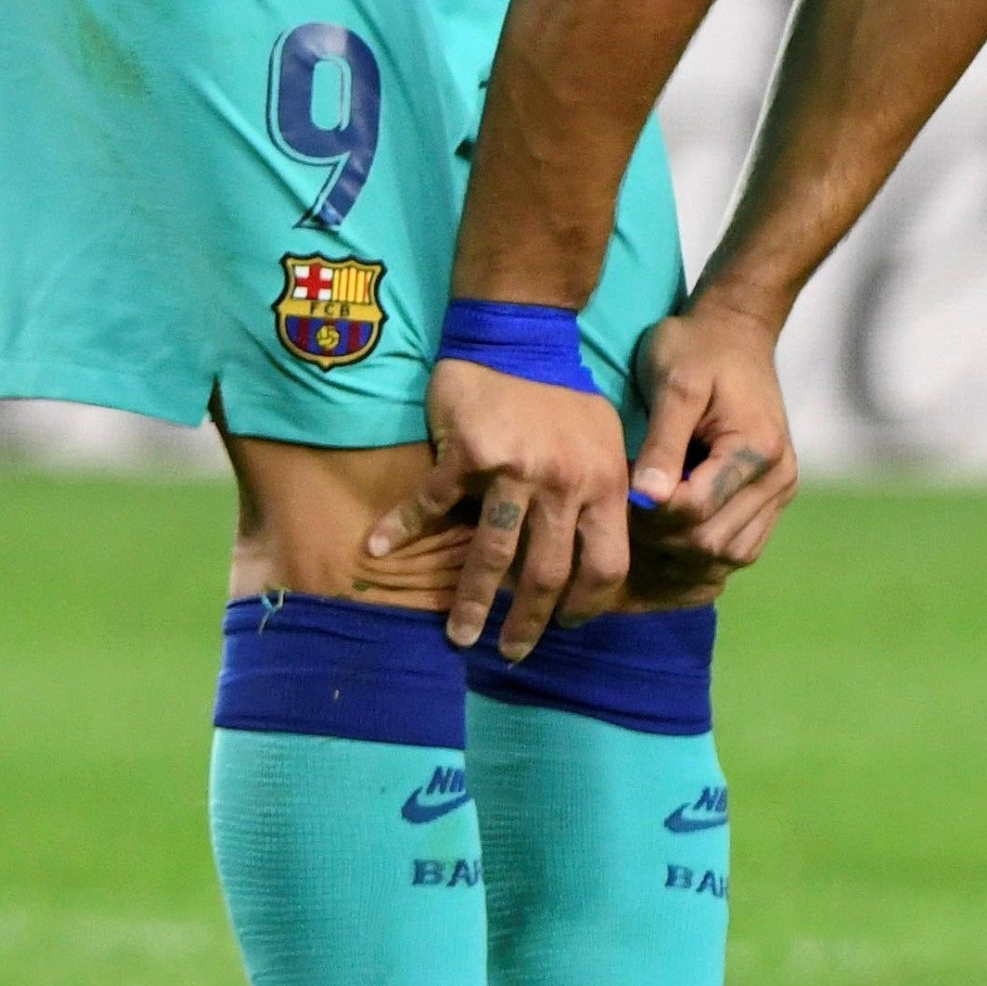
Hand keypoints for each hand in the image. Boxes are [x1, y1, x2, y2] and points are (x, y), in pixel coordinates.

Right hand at [364, 359, 634, 654]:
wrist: (520, 333)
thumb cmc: (565, 393)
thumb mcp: (606, 440)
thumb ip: (606, 491)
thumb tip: (600, 553)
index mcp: (605, 482)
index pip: (606, 563)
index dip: (586, 603)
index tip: (568, 625)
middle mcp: (564, 483)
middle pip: (547, 572)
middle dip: (528, 622)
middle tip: (510, 652)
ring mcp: (515, 470)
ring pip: (493, 553)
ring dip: (473, 602)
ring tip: (461, 635)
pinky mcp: (470, 454)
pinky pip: (432, 502)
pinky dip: (402, 528)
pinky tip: (379, 549)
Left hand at [629, 299, 800, 578]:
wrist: (736, 329)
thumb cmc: (698, 346)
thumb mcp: (673, 382)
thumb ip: (662, 442)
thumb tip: (646, 499)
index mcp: (757, 448)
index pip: (696, 511)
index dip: (649, 514)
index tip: (617, 491)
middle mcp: (779, 477)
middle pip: (711, 544)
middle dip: (660, 537)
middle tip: (622, 509)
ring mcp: (780, 491)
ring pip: (728, 557)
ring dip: (680, 552)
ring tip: (645, 522)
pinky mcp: (772, 498)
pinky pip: (738, 548)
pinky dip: (702, 552)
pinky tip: (670, 532)